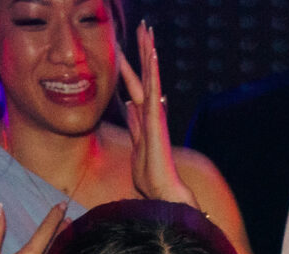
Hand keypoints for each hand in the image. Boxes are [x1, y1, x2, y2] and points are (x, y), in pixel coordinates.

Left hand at [118, 23, 192, 206]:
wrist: (162, 190)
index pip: (136, 86)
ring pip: (151, 76)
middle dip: (143, 51)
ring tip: (147, 30)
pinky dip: (153, 71)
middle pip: (145, 74)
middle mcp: (152, 111)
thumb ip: (134, 123)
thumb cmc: (150, 174)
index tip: (125, 48)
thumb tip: (128, 106)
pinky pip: (153, 89)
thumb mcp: (136, 143)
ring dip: (149, 52)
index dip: (131, 67)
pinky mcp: (156, 117)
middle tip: (143, 27)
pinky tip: (152, 53)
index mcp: (145, 116)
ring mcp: (155, 113)